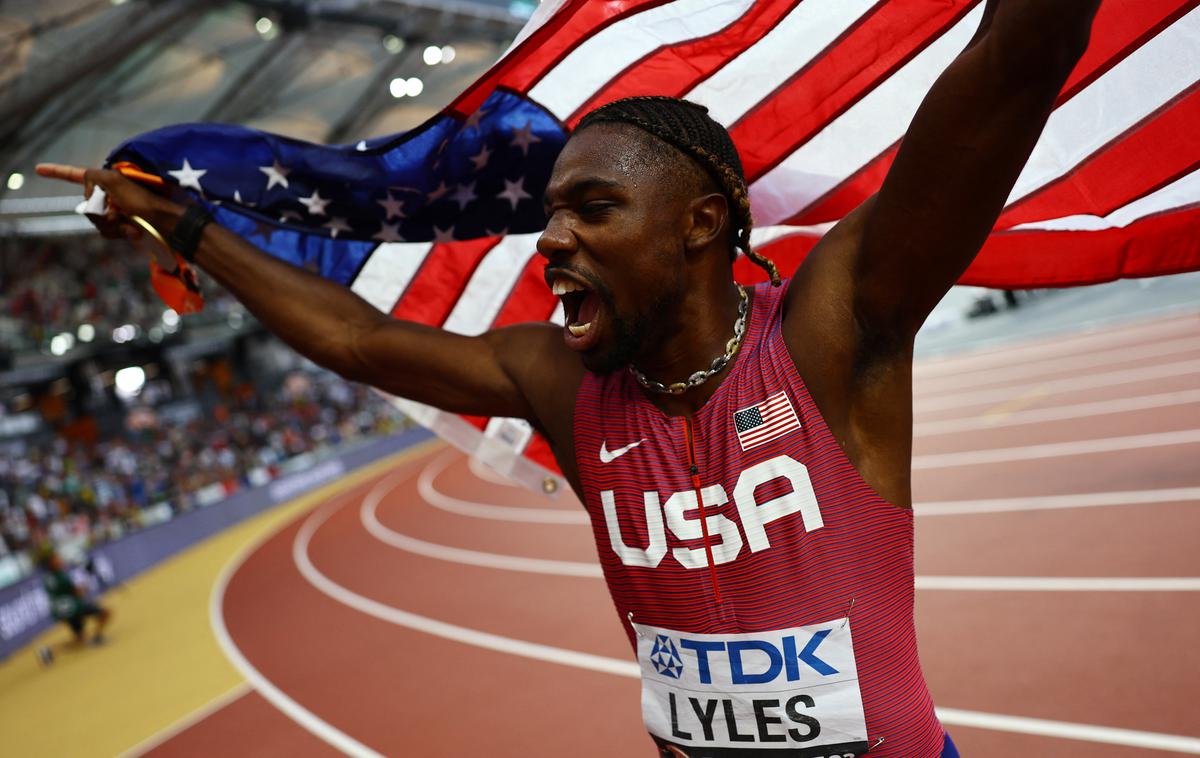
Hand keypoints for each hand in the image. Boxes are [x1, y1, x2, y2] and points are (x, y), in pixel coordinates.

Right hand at [35, 163, 182, 241]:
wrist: (169, 223)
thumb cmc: (145, 200)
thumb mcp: (115, 180)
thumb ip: (93, 177)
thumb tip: (90, 196)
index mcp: (106, 178)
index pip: (76, 174)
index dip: (57, 172)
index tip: (38, 169)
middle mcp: (110, 193)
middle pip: (86, 205)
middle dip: (99, 212)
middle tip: (119, 212)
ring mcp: (116, 210)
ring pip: (96, 222)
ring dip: (111, 225)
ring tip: (131, 224)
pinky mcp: (124, 225)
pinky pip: (107, 232)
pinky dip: (118, 234)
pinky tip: (134, 232)